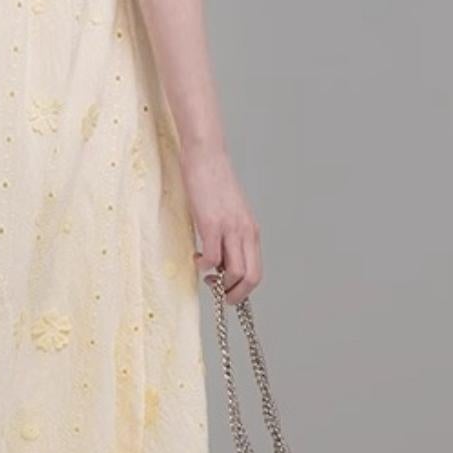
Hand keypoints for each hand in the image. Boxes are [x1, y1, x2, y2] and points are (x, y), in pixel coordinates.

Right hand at [181, 144, 262, 302]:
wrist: (207, 157)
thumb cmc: (215, 183)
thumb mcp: (231, 213)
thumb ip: (231, 235)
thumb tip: (221, 260)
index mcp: (252, 231)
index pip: (256, 272)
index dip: (243, 290)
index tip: (227, 291)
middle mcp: (246, 232)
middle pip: (251, 278)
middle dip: (234, 295)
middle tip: (218, 294)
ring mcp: (230, 228)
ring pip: (234, 273)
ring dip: (219, 283)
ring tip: (205, 275)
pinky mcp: (211, 223)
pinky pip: (211, 258)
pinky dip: (202, 266)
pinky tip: (195, 257)